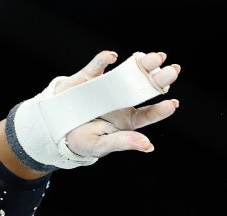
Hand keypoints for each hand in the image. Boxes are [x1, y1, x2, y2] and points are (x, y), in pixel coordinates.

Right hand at [54, 49, 180, 157]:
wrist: (53, 128)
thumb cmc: (80, 140)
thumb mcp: (99, 145)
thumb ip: (122, 142)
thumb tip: (148, 146)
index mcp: (127, 119)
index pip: (148, 113)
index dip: (161, 110)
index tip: (172, 104)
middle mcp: (122, 99)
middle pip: (145, 87)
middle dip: (161, 78)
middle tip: (173, 71)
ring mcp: (108, 86)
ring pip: (129, 72)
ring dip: (143, 63)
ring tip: (156, 58)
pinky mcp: (89, 77)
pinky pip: (98, 65)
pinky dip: (104, 59)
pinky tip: (112, 57)